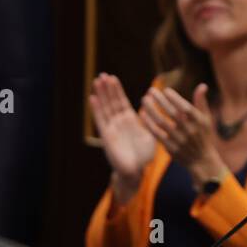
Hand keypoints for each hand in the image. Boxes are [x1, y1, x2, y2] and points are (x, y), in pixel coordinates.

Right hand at [89, 74, 157, 191]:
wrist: (136, 171)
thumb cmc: (144, 156)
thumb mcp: (151, 135)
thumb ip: (150, 122)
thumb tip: (154, 108)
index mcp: (130, 121)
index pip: (121, 102)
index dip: (117, 90)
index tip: (113, 78)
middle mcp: (119, 122)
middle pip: (111, 102)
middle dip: (107, 89)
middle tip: (102, 75)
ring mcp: (112, 128)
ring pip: (105, 108)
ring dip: (101, 95)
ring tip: (97, 81)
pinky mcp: (107, 136)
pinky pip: (101, 120)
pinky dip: (97, 109)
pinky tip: (92, 98)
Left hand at [138, 84, 225, 187]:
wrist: (201, 160)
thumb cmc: (203, 135)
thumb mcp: (206, 119)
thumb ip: (201, 102)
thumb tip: (202, 85)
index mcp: (198, 122)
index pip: (185, 107)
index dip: (175, 98)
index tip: (165, 90)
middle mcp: (189, 130)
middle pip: (172, 113)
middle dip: (160, 100)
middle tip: (151, 90)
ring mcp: (179, 140)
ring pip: (162, 122)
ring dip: (151, 110)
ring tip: (144, 100)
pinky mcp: (170, 148)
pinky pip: (157, 134)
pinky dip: (149, 123)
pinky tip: (143, 114)